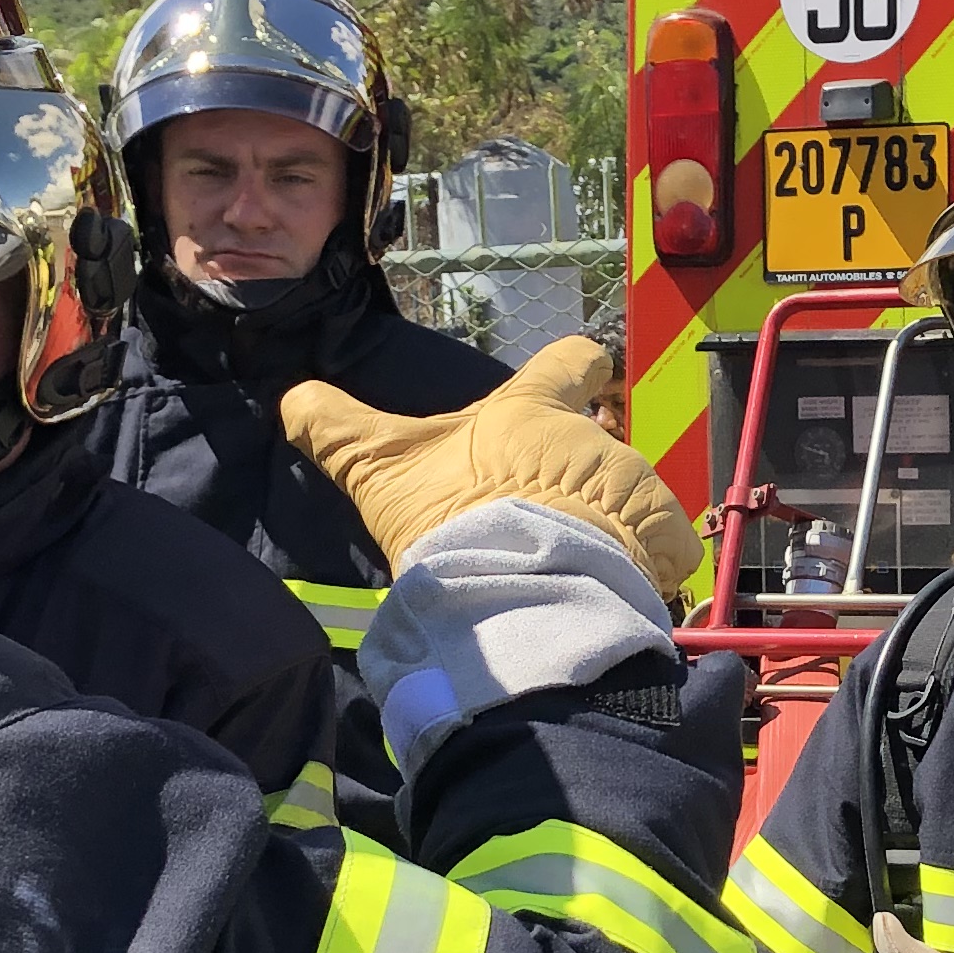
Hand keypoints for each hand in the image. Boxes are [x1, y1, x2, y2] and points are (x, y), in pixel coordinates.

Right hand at [281, 336, 700, 594]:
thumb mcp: (377, 467)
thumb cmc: (448, 516)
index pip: (569, 361)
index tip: (580, 376)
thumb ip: (336, 428)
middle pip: (598, 443)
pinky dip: (642, 568)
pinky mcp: (666, 538)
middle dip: (583, 472)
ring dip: (608, 526)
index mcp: (531, 410)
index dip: (574, 369)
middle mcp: (594, 437)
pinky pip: (661, 549)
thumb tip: (287, 398)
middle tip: (547, 513)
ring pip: (629, 500)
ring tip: (570, 566)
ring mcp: (637, 484)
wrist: (513, 587)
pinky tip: (607, 591)